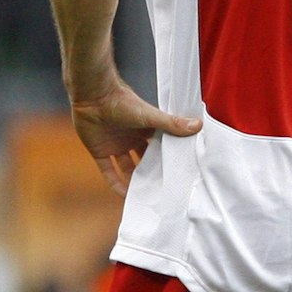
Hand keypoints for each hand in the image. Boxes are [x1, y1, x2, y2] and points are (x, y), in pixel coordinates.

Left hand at [69, 83, 200, 195]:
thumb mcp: (150, 116)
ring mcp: (116, 145)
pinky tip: (124, 195)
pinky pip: (108, 171)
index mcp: (145, 128)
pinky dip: (115, 183)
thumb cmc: (123, 101)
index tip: (177, 172)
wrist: (94, 96)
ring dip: (134, 180)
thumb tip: (198, 125)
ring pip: (127, 167)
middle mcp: (131, 137)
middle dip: (151, 172)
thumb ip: (172, 123)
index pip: (159, 146)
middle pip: (144, 159)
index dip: (166, 158)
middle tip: (162, 189)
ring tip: (145, 196)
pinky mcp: (100, 151)